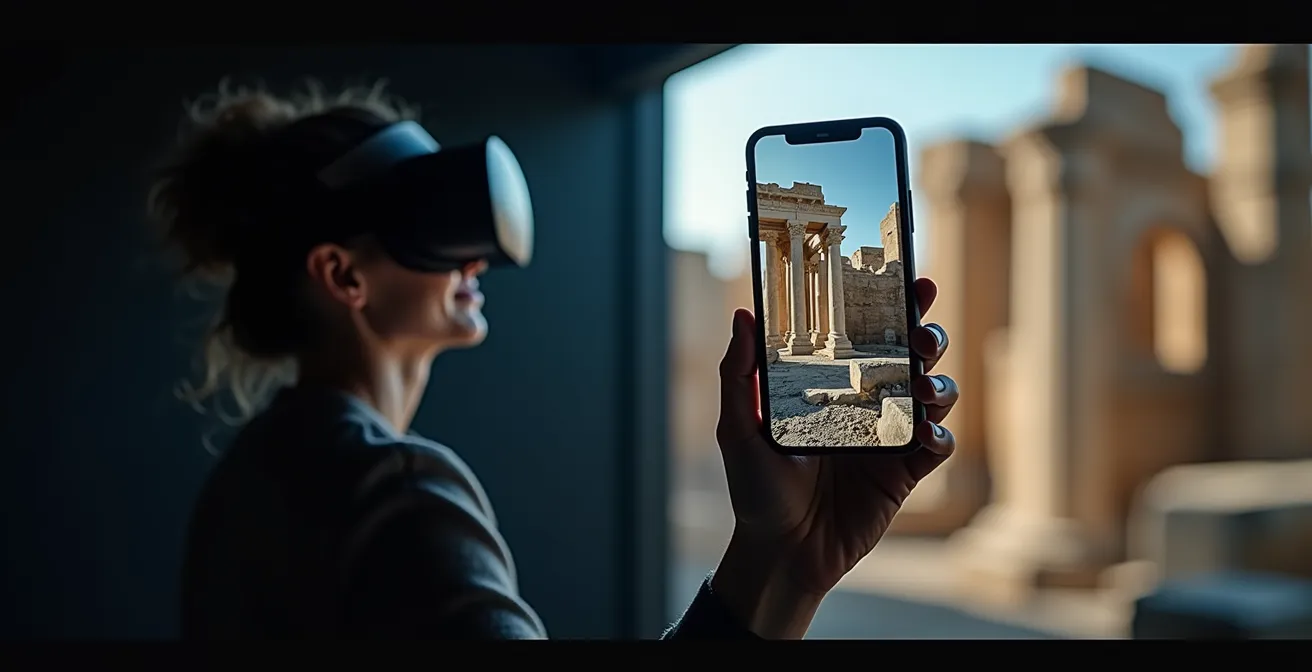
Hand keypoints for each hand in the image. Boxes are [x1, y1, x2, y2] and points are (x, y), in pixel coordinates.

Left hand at [710, 277, 957, 637]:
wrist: (780, 551)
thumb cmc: (756, 490)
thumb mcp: (737, 428)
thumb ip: (738, 373)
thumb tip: (743, 315)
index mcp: (831, 384)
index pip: (867, 333)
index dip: (894, 304)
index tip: (912, 278)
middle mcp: (865, 403)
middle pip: (912, 355)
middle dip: (928, 334)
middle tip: (921, 334)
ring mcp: (889, 437)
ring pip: (935, 393)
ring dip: (940, 381)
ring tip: (926, 384)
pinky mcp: (904, 473)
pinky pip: (937, 445)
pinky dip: (940, 434)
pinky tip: (925, 433)